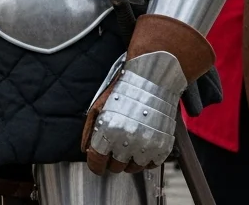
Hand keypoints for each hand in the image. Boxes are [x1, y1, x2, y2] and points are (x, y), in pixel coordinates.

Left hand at [82, 52, 184, 173]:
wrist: (152, 80)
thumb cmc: (124, 89)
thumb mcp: (99, 106)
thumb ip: (90, 131)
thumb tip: (86, 150)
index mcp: (108, 130)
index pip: (97, 162)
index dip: (95, 164)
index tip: (97, 162)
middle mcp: (127, 141)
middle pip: (116, 167)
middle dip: (112, 159)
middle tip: (115, 145)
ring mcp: (146, 146)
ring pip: (134, 168)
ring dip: (130, 160)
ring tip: (130, 142)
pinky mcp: (162, 147)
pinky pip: (151, 165)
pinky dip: (146, 158)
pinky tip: (142, 144)